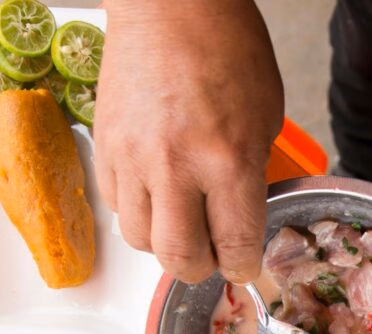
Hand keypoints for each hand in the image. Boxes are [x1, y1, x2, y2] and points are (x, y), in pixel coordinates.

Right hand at [95, 0, 283, 282]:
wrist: (171, 4)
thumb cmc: (226, 49)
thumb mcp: (266, 117)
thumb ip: (252, 175)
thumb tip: (241, 217)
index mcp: (228, 160)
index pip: (235, 246)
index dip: (244, 267)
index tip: (245, 267)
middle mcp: (176, 166)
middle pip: (179, 259)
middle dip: (201, 268)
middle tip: (212, 256)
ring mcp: (134, 159)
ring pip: (141, 240)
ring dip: (166, 242)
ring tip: (183, 221)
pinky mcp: (106, 148)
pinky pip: (117, 207)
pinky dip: (140, 212)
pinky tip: (157, 193)